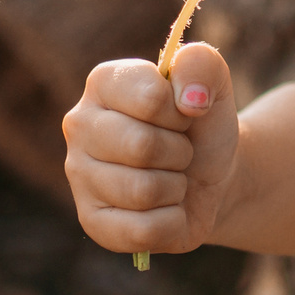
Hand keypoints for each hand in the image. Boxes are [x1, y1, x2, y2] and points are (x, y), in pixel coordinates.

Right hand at [62, 42, 237, 257]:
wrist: (214, 176)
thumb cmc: (202, 125)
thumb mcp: (214, 83)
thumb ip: (202, 64)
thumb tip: (190, 98)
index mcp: (104, 83)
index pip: (150, 98)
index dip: (181, 112)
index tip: (183, 114)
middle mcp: (80, 126)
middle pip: (141, 147)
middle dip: (179, 152)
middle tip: (179, 150)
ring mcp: (79, 176)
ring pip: (142, 191)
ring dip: (176, 187)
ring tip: (171, 177)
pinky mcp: (91, 222)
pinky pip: (143, 230)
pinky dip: (171, 222)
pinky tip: (165, 208)